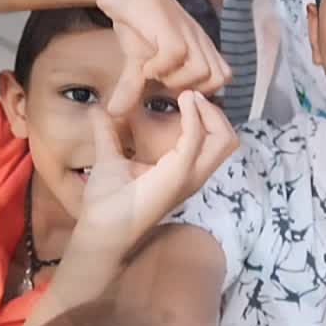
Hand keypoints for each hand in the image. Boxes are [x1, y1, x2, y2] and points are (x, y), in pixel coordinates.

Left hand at [74, 91, 237, 258]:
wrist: (99, 228)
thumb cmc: (106, 202)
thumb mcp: (109, 156)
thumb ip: (107, 132)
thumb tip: (97, 109)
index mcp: (183, 171)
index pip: (215, 142)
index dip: (208, 116)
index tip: (188, 96)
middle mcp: (193, 174)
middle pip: (229, 140)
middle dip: (216, 113)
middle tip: (192, 96)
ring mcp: (189, 175)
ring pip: (225, 139)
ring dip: (210, 113)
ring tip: (189, 98)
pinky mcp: (178, 173)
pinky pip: (197, 138)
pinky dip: (193, 115)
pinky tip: (183, 100)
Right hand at [95, 0, 231, 115]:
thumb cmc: (137, 24)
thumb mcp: (137, 61)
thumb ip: (134, 87)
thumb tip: (115, 112)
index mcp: (201, 48)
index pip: (223, 77)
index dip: (202, 91)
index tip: (172, 90)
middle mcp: (199, 41)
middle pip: (218, 79)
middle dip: (191, 89)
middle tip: (164, 83)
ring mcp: (188, 34)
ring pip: (202, 70)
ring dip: (176, 79)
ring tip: (154, 72)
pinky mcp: (171, 28)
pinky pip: (176, 55)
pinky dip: (160, 66)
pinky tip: (145, 63)